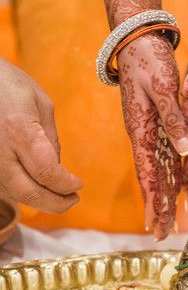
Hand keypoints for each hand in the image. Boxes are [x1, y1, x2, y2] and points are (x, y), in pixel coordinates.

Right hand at [0, 58, 82, 211]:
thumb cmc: (8, 85)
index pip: (47, 173)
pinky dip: (21, 191)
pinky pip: (3, 188)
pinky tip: (34, 184)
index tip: (78, 184)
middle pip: (29, 193)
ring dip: (39, 199)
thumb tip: (57, 169)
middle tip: (72, 199)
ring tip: (57, 192)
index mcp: (19, 130)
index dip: (66, 185)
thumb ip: (51, 140)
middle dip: (56, 204)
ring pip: (15, 195)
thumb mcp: (41, 104)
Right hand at [118, 33, 187, 239]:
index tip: (156, 225)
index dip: (154, 200)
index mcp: (141, 129)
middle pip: (152, 177)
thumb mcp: (162, 86)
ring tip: (169, 220)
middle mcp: (144, 135)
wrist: (138, 40)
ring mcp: (150, 130)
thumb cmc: (148, 61)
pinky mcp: (158, 123)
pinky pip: (166, 153)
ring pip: (159, 169)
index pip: (148, 173)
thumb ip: (173, 119)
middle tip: (163, 234)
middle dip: (158, 206)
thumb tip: (184, 152)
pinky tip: (177, 187)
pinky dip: (171, 173)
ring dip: (164, 195)